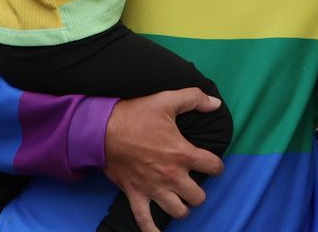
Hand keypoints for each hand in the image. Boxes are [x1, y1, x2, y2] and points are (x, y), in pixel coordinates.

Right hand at [103, 88, 225, 231]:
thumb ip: (195, 98)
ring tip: (179, 199)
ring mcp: (154, 188)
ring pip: (178, 211)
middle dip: (198, 191)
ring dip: (182, 207)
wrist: (101, 130)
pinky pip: (145, 221)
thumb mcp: (167, 100)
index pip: (213, 167)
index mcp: (182, 154)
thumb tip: (215, 104)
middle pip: (198, 197)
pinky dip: (152, 230)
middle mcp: (171, 176)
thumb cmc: (135, 115)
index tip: (212, 164)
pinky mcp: (136, 195)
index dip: (216, 165)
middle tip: (192, 182)